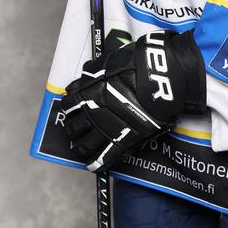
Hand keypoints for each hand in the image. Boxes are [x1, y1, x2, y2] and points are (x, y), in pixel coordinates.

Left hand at [62, 30, 205, 171]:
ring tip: (80, 148)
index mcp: (88, 91)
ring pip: (84, 145)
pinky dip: (98, 163)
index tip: (72, 109)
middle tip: (76, 128)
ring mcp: (108, 127)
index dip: (69, 108)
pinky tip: (93, 166)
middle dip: (73, 128)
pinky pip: (106, 156)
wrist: (160, 76)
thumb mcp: (110, 61)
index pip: (68, 105)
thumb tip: (83, 77)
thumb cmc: (137, 64)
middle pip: (74, 126)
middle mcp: (93, 112)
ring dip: (80, 147)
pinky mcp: (125, 138)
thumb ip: (93, 72)